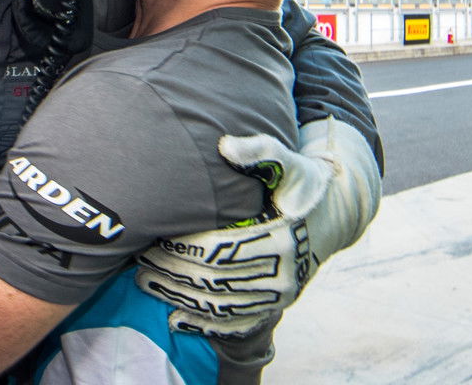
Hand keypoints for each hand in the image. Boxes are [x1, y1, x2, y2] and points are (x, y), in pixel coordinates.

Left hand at [135, 117, 380, 335]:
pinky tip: (177, 318)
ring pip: (223, 305)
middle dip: (173, 272)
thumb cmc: (300, 182)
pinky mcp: (277, 305)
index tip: (152, 238)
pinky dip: (207, 325)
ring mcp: (281, 294)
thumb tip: (226, 145)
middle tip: (140, 261)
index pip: (220, 249)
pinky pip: (240, 323)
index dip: (182, 246)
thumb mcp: (288, 161)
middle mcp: (284, 272)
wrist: (332, 215)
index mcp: (281, 238)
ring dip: (180, 298)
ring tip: (146, 283)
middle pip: (216, 280)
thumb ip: (260, 150)